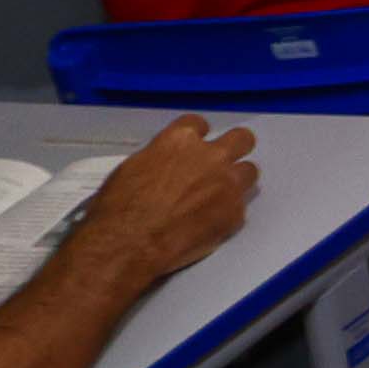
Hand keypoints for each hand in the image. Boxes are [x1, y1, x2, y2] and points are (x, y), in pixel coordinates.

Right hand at [62, 118, 260, 285]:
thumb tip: (169, 164)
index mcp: (181, 140)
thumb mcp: (134, 167)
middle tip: (221, 164)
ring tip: (218, 197)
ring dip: (236, 181)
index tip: (193, 148)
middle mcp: (211, 156)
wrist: (128, 244)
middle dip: (233, 148)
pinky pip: (239, 207)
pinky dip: (227, 214)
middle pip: (241, 139)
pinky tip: (208, 224)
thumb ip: (162, 158)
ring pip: (249, 171)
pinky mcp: (235, 214)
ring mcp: (227, 184)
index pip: (200, 124)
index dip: (196, 137)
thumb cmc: (120, 207)